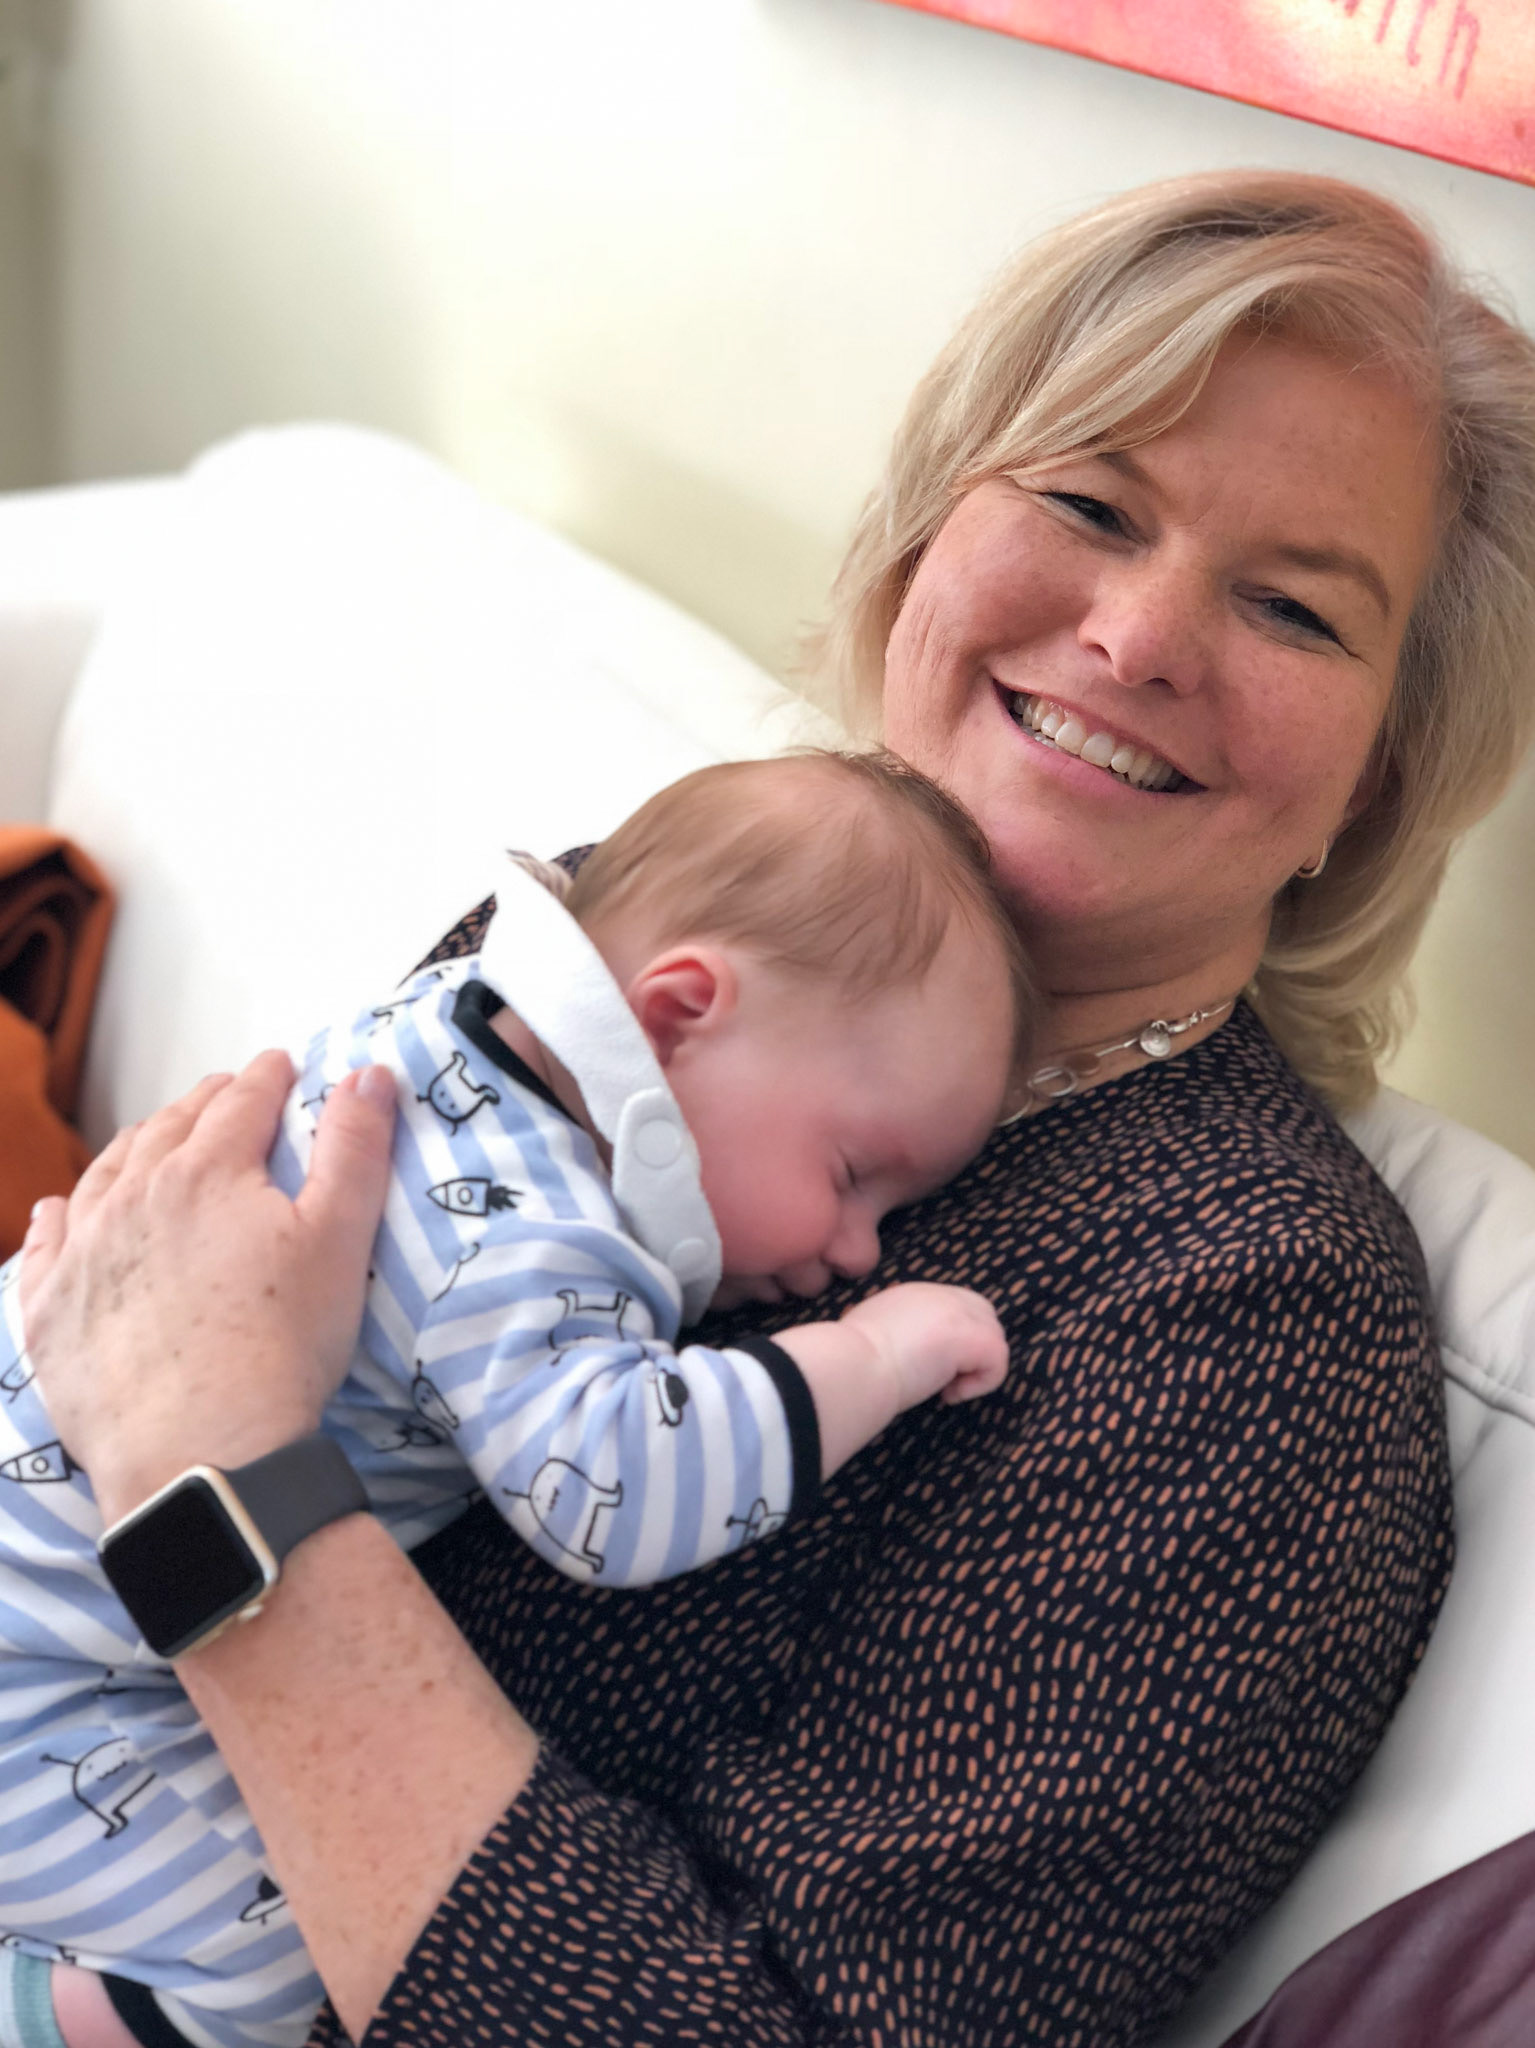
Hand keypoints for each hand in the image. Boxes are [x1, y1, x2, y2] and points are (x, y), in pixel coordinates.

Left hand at [19, 1050, 396, 1523]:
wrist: (200, 1450)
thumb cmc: (282, 1345)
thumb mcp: (341, 1238)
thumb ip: (356, 1148)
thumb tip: (369, 1074)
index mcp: (207, 1172)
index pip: (240, 1103)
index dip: (266, 1077)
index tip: (280, 1065)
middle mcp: (133, 1197)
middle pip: (168, 1130)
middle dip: (202, 1105)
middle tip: (225, 1095)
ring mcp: (82, 1254)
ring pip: (104, 1177)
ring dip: (133, 1148)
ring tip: (152, 1139)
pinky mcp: (49, 1312)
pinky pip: (43, 1247)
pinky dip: (55, 1219)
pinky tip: (59, 1210)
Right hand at [840, 1281, 1008, 1410]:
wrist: (853, 1365)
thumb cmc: (851, 1360)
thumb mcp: (870, 1334)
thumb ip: (893, 1332)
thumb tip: (896, 1354)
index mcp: (914, 1295)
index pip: (953, 1309)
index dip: (949, 1343)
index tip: (921, 1368)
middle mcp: (941, 1294)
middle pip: (983, 1317)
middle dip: (971, 1351)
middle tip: (940, 1380)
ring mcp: (962, 1311)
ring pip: (992, 1341)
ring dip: (972, 1371)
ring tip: (940, 1389)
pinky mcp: (978, 1337)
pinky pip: (997, 1363)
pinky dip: (977, 1386)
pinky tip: (946, 1394)